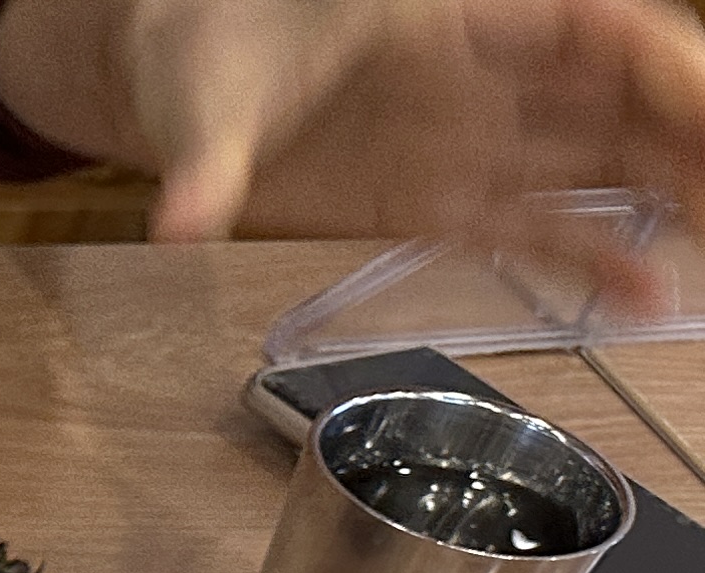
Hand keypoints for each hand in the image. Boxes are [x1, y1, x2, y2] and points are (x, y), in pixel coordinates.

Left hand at [0, 0, 704, 301]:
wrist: (167, 72)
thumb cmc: (201, 45)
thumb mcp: (210, 92)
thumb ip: (210, 158)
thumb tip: (180, 217)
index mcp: (461, 17)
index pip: (604, 35)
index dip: (674, 75)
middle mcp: (485, 74)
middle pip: (624, 101)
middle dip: (691, 145)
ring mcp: (466, 137)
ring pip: (596, 165)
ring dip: (667, 202)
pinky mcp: (435, 197)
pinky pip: (530, 227)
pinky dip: (589, 261)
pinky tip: (645, 296)